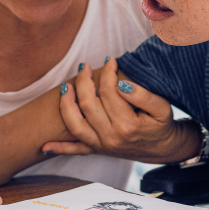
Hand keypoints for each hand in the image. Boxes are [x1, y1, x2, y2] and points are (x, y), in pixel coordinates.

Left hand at [43, 58, 200, 161]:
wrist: (163, 148)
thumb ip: (142, 95)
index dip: (108, 72)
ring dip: (66, 104)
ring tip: (65, 86)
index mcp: (127, 125)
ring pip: (75, 124)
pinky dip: (59, 148)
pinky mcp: (97, 150)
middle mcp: (110, 137)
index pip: (109, 92)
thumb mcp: (161, 108)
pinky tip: (44, 146)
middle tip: (84, 66)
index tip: (110, 59)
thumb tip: (120, 84)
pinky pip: (75, 150)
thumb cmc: (161, 125)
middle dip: (83, 81)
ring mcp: (101, 145)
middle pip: (88, 104)